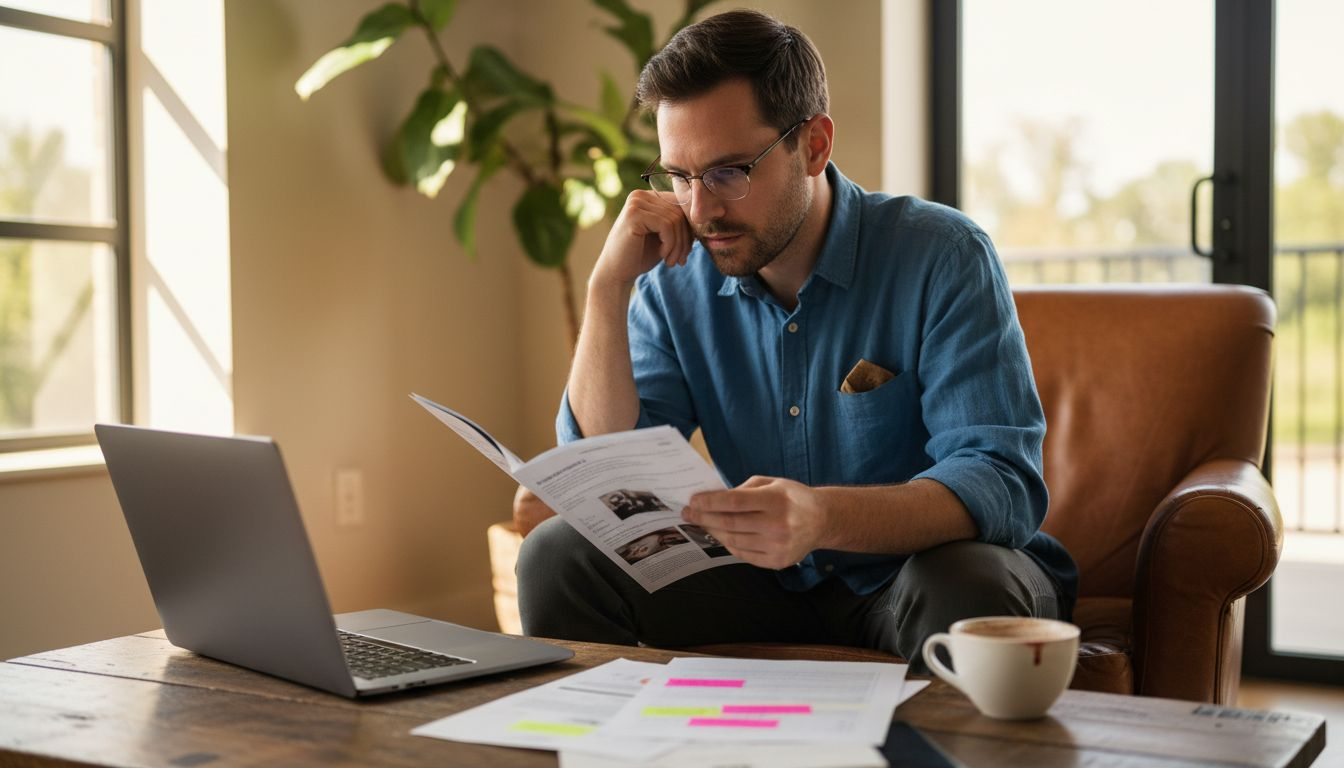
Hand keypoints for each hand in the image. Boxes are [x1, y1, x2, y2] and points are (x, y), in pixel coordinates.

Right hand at [590, 190, 692, 289]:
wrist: (617, 273)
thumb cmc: (641, 255)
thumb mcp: (665, 236)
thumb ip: (680, 223)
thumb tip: (706, 216)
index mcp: (649, 197)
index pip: (681, 206)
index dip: (689, 229)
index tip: (686, 252)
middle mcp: (641, 195)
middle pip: (680, 212)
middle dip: (685, 239)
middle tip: (680, 260)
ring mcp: (636, 202)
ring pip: (675, 220)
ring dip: (678, 245)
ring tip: (672, 261)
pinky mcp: (634, 214)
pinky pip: (666, 225)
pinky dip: (670, 244)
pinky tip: (663, 256)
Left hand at [682, 476, 829, 569]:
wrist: (822, 521)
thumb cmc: (793, 498)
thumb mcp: (772, 483)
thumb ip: (743, 490)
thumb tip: (712, 499)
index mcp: (777, 500)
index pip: (734, 502)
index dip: (709, 502)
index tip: (692, 501)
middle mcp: (778, 525)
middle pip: (730, 523)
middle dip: (704, 517)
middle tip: (688, 513)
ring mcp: (778, 546)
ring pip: (733, 540)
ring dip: (713, 531)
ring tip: (703, 523)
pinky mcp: (777, 561)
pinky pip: (743, 554)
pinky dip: (729, 544)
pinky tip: (721, 535)